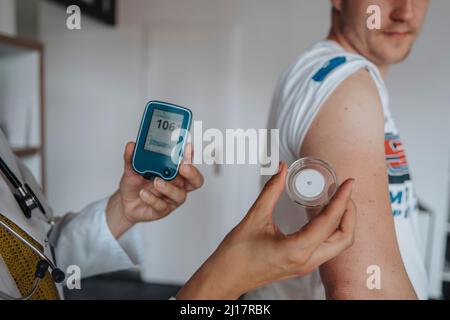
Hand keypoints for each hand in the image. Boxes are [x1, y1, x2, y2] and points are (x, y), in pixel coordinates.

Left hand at [106, 142, 203, 237]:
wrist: (124, 202)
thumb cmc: (135, 184)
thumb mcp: (131, 168)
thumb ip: (132, 157)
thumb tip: (131, 145)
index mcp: (174, 171)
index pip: (188, 162)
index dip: (192, 155)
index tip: (188, 147)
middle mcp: (177, 184)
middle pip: (195, 181)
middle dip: (192, 173)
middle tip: (182, 166)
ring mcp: (171, 198)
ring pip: (180, 195)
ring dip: (169, 187)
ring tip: (157, 181)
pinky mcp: (162, 210)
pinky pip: (162, 205)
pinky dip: (152, 198)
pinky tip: (143, 193)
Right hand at [176, 162, 355, 299]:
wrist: (226, 277)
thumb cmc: (236, 256)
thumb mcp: (255, 217)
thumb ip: (271, 191)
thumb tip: (281, 171)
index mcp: (297, 250)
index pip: (329, 222)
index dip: (342, 199)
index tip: (348, 184)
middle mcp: (306, 261)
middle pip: (343, 238)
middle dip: (349, 213)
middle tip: (344, 192)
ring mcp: (305, 265)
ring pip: (337, 245)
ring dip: (342, 223)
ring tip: (336, 201)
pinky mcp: (301, 265)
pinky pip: (325, 248)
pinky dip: (330, 230)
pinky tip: (321, 215)